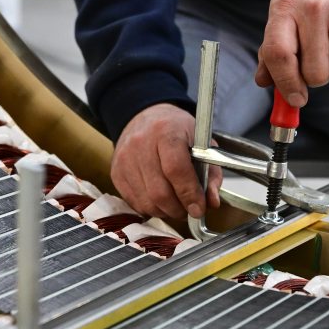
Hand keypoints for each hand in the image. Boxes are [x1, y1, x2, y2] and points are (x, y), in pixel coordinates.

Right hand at [111, 103, 221, 219]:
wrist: (144, 117)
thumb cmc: (176, 131)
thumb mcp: (201, 143)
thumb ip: (211, 173)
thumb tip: (212, 202)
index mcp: (166, 132)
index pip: (176, 169)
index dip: (189, 193)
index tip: (199, 208)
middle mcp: (141, 144)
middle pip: (159, 191)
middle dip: (178, 208)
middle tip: (189, 209)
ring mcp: (125, 159)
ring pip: (147, 201)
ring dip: (165, 211)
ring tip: (175, 204)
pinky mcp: (116, 172)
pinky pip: (135, 202)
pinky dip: (151, 208)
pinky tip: (160, 199)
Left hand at [256, 0, 328, 105]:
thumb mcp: (285, 14)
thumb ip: (272, 50)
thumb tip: (264, 82)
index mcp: (285, 6)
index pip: (278, 54)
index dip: (286, 84)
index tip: (296, 99)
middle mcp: (315, 6)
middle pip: (314, 73)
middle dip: (317, 76)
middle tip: (320, 59)